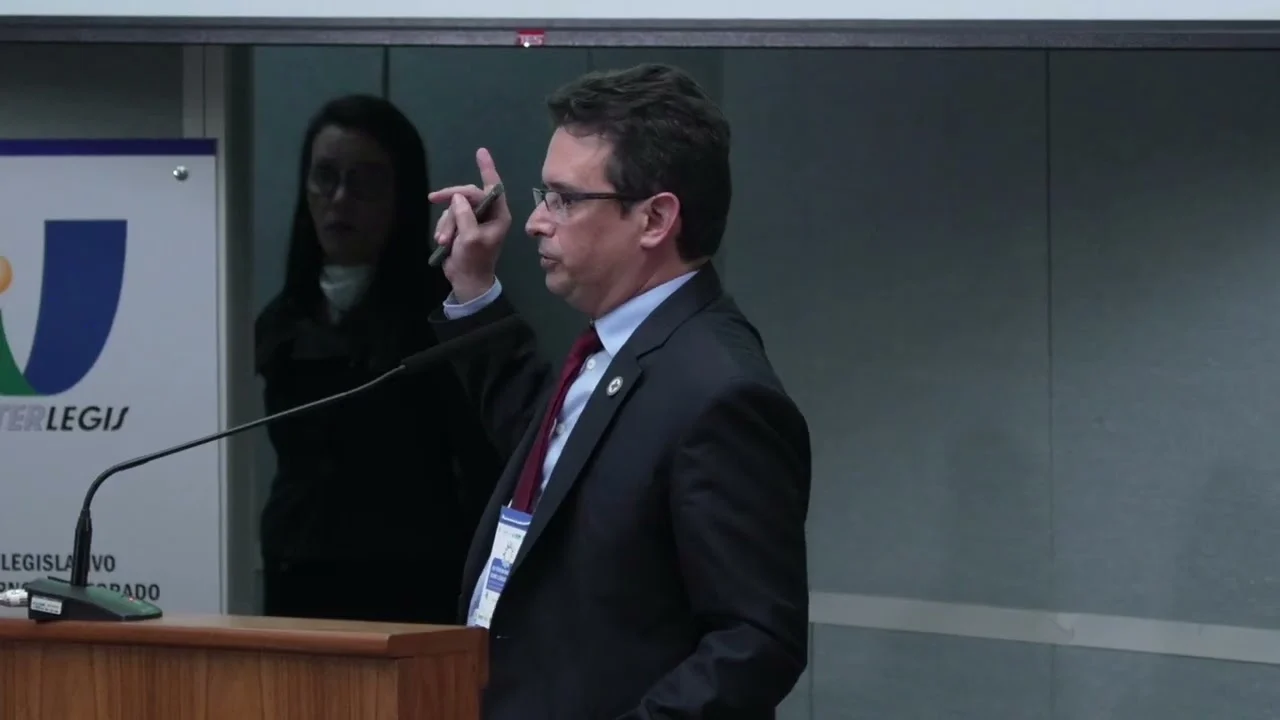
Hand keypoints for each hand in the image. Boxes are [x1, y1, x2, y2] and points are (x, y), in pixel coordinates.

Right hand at [428, 147, 510, 302]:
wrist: (465, 280)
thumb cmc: (474, 261)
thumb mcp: (471, 238)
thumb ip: (465, 215)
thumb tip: (458, 198)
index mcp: (499, 216)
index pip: (494, 187)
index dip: (487, 169)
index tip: (480, 152)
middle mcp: (488, 214)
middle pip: (468, 194)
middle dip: (452, 200)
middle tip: (434, 198)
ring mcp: (474, 219)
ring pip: (455, 207)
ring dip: (446, 223)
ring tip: (444, 240)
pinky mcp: (461, 226)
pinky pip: (448, 216)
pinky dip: (443, 227)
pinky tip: (442, 242)